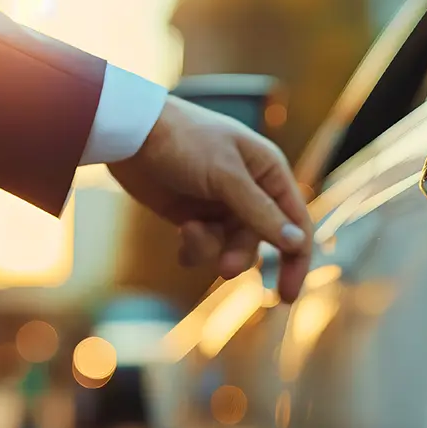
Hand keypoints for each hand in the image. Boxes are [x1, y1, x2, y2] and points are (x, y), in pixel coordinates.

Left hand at [109, 95, 312, 302]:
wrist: (129, 132)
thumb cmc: (184, 141)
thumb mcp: (226, 176)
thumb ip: (261, 212)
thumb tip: (297, 243)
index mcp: (269, 172)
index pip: (296, 223)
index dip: (296, 259)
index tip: (288, 295)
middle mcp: (250, 190)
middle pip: (261, 241)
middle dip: (239, 255)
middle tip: (224, 269)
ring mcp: (221, 205)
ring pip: (229, 248)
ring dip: (210, 248)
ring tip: (188, 231)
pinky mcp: (194, 217)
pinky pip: (204, 248)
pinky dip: (193, 249)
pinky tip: (180, 236)